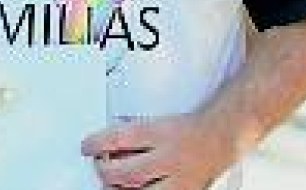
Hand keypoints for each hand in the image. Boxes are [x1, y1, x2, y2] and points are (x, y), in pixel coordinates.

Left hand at [81, 113, 234, 189]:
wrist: (219, 138)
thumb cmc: (185, 130)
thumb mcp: (153, 123)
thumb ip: (130, 136)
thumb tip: (105, 147)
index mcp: (157, 134)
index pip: (118, 139)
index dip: (95, 144)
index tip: (87, 147)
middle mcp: (168, 158)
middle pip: (126, 173)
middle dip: (105, 172)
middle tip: (101, 166)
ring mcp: (178, 180)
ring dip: (119, 189)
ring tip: (113, 184)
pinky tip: (132, 189)